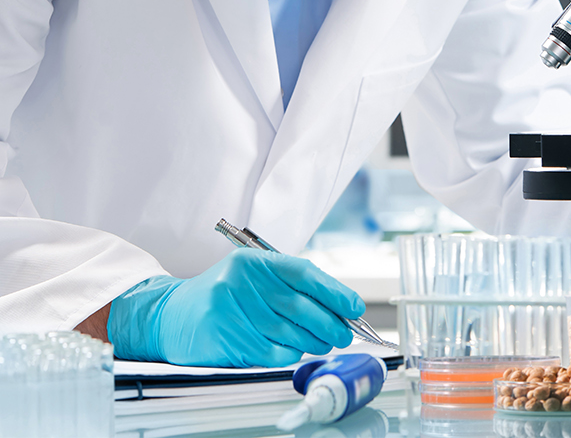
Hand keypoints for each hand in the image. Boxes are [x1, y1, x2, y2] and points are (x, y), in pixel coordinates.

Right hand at [108, 249, 365, 367]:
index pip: (304, 274)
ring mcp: (228, 309)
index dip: (335, 292)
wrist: (171, 315)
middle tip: (342, 334)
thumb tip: (341, 308)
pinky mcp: (222, 336)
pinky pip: (270, 351)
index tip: (354, 308)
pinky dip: (288, 354)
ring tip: (320, 342)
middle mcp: (239, 282)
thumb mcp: (254, 279)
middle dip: (330, 324)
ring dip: (312, 342)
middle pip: (301, 307)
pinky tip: (290, 350)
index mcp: (253, 262)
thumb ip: (292, 288)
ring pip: (289, 332)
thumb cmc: (223, 297)